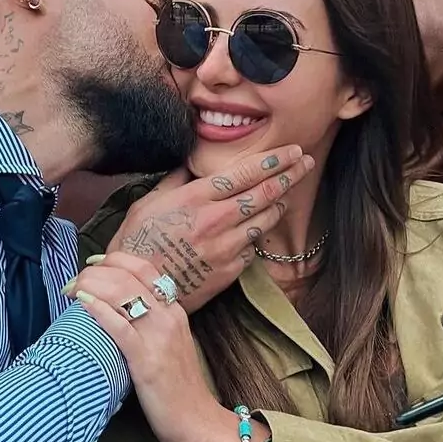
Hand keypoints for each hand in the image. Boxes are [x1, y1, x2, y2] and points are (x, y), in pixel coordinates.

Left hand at [67, 252, 227, 441]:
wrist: (197, 421)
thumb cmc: (177, 386)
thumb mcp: (169, 344)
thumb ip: (150, 323)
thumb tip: (119, 308)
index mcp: (175, 310)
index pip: (144, 268)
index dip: (114, 259)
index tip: (91, 264)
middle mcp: (169, 316)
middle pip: (129, 275)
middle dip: (94, 271)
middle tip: (73, 281)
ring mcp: (159, 337)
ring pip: (123, 293)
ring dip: (91, 285)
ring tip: (71, 290)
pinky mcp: (147, 361)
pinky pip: (120, 327)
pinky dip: (99, 310)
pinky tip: (83, 303)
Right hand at [109, 146, 314, 313]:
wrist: (136, 290)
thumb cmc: (136, 243)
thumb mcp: (149, 202)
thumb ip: (176, 181)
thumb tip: (192, 164)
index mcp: (196, 198)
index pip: (245, 173)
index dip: (273, 160)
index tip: (291, 150)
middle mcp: (216, 219)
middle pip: (264, 192)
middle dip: (290, 174)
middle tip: (306, 162)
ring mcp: (226, 246)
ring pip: (265, 219)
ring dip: (279, 203)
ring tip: (286, 192)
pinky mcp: (230, 270)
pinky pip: (253, 248)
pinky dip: (256, 236)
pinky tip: (257, 229)